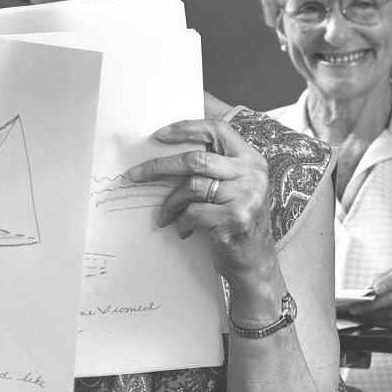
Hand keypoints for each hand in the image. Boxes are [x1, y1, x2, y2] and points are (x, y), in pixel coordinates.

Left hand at [125, 119, 280, 301]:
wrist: (255, 264)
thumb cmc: (236, 223)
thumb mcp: (235, 188)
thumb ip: (215, 169)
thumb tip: (167, 154)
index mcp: (251, 160)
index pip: (218, 130)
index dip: (187, 128)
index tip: (159, 135)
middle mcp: (252, 174)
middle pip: (196, 159)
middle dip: (160, 166)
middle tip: (136, 174)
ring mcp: (246, 196)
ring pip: (191, 187)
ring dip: (171, 203)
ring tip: (165, 215)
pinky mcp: (235, 218)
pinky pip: (194, 212)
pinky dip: (181, 222)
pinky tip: (183, 230)